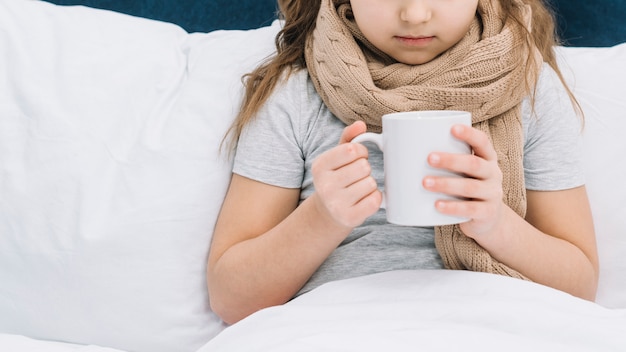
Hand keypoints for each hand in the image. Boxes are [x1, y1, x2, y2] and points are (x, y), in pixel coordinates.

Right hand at [311, 121, 381, 228]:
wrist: (329, 211)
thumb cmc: (337, 178)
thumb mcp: (336, 157)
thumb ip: (349, 138)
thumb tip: (360, 124)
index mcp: (319, 166)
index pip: (353, 150)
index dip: (361, 152)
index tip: (357, 158)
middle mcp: (324, 185)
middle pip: (364, 167)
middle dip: (365, 169)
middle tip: (356, 177)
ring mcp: (336, 204)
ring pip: (371, 183)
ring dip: (370, 184)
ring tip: (358, 189)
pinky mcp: (349, 218)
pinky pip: (375, 200)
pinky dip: (375, 198)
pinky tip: (364, 200)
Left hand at [422, 124, 504, 240]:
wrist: (487, 220)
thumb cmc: (462, 187)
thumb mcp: (460, 171)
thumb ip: (438, 157)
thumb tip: (386, 141)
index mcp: (486, 158)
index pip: (482, 142)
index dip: (469, 134)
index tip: (452, 128)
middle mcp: (493, 174)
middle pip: (474, 164)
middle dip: (451, 160)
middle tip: (429, 158)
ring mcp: (492, 195)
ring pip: (470, 187)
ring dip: (446, 184)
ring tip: (425, 183)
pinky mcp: (486, 214)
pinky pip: (470, 210)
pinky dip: (452, 208)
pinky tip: (437, 205)